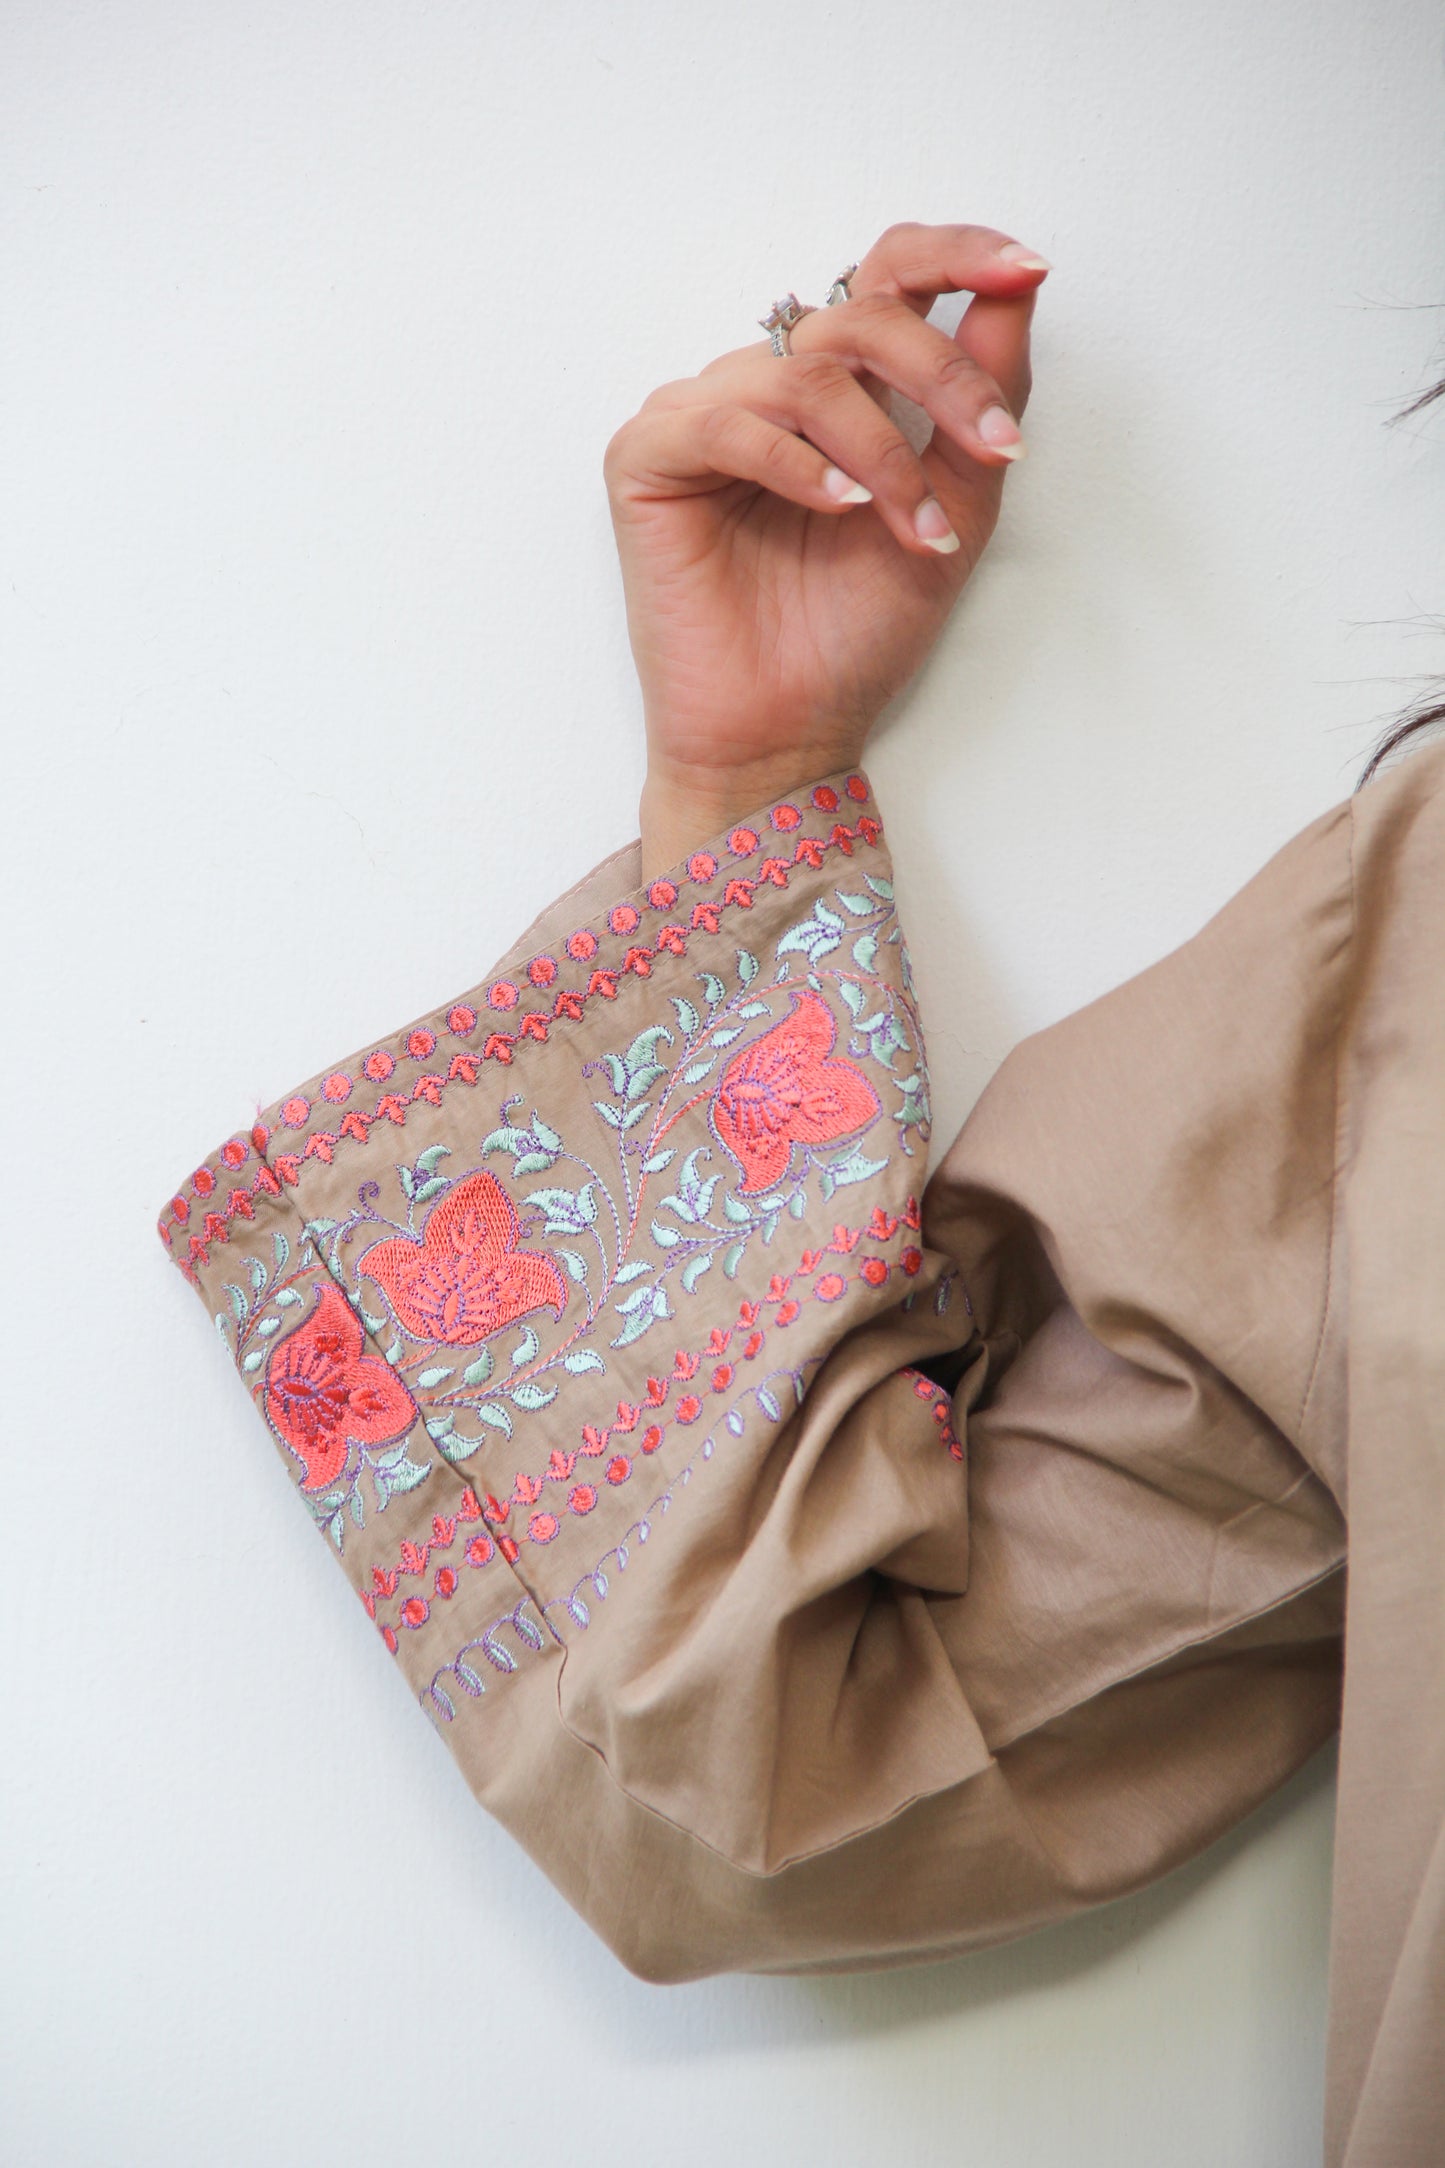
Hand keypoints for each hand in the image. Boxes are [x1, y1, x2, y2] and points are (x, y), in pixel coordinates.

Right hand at [603, 220, 1048, 874]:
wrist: (787, 735)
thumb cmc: (854, 636)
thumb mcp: (957, 506)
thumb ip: (984, 399)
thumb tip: (1019, 289)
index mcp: (832, 390)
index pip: (886, 280)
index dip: (955, 256)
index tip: (1024, 271)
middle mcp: (764, 388)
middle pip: (859, 314)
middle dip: (943, 376)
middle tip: (992, 450)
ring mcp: (701, 417)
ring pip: (806, 373)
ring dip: (881, 450)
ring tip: (909, 528)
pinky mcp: (646, 459)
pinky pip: (728, 420)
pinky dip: (797, 464)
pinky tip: (838, 510)